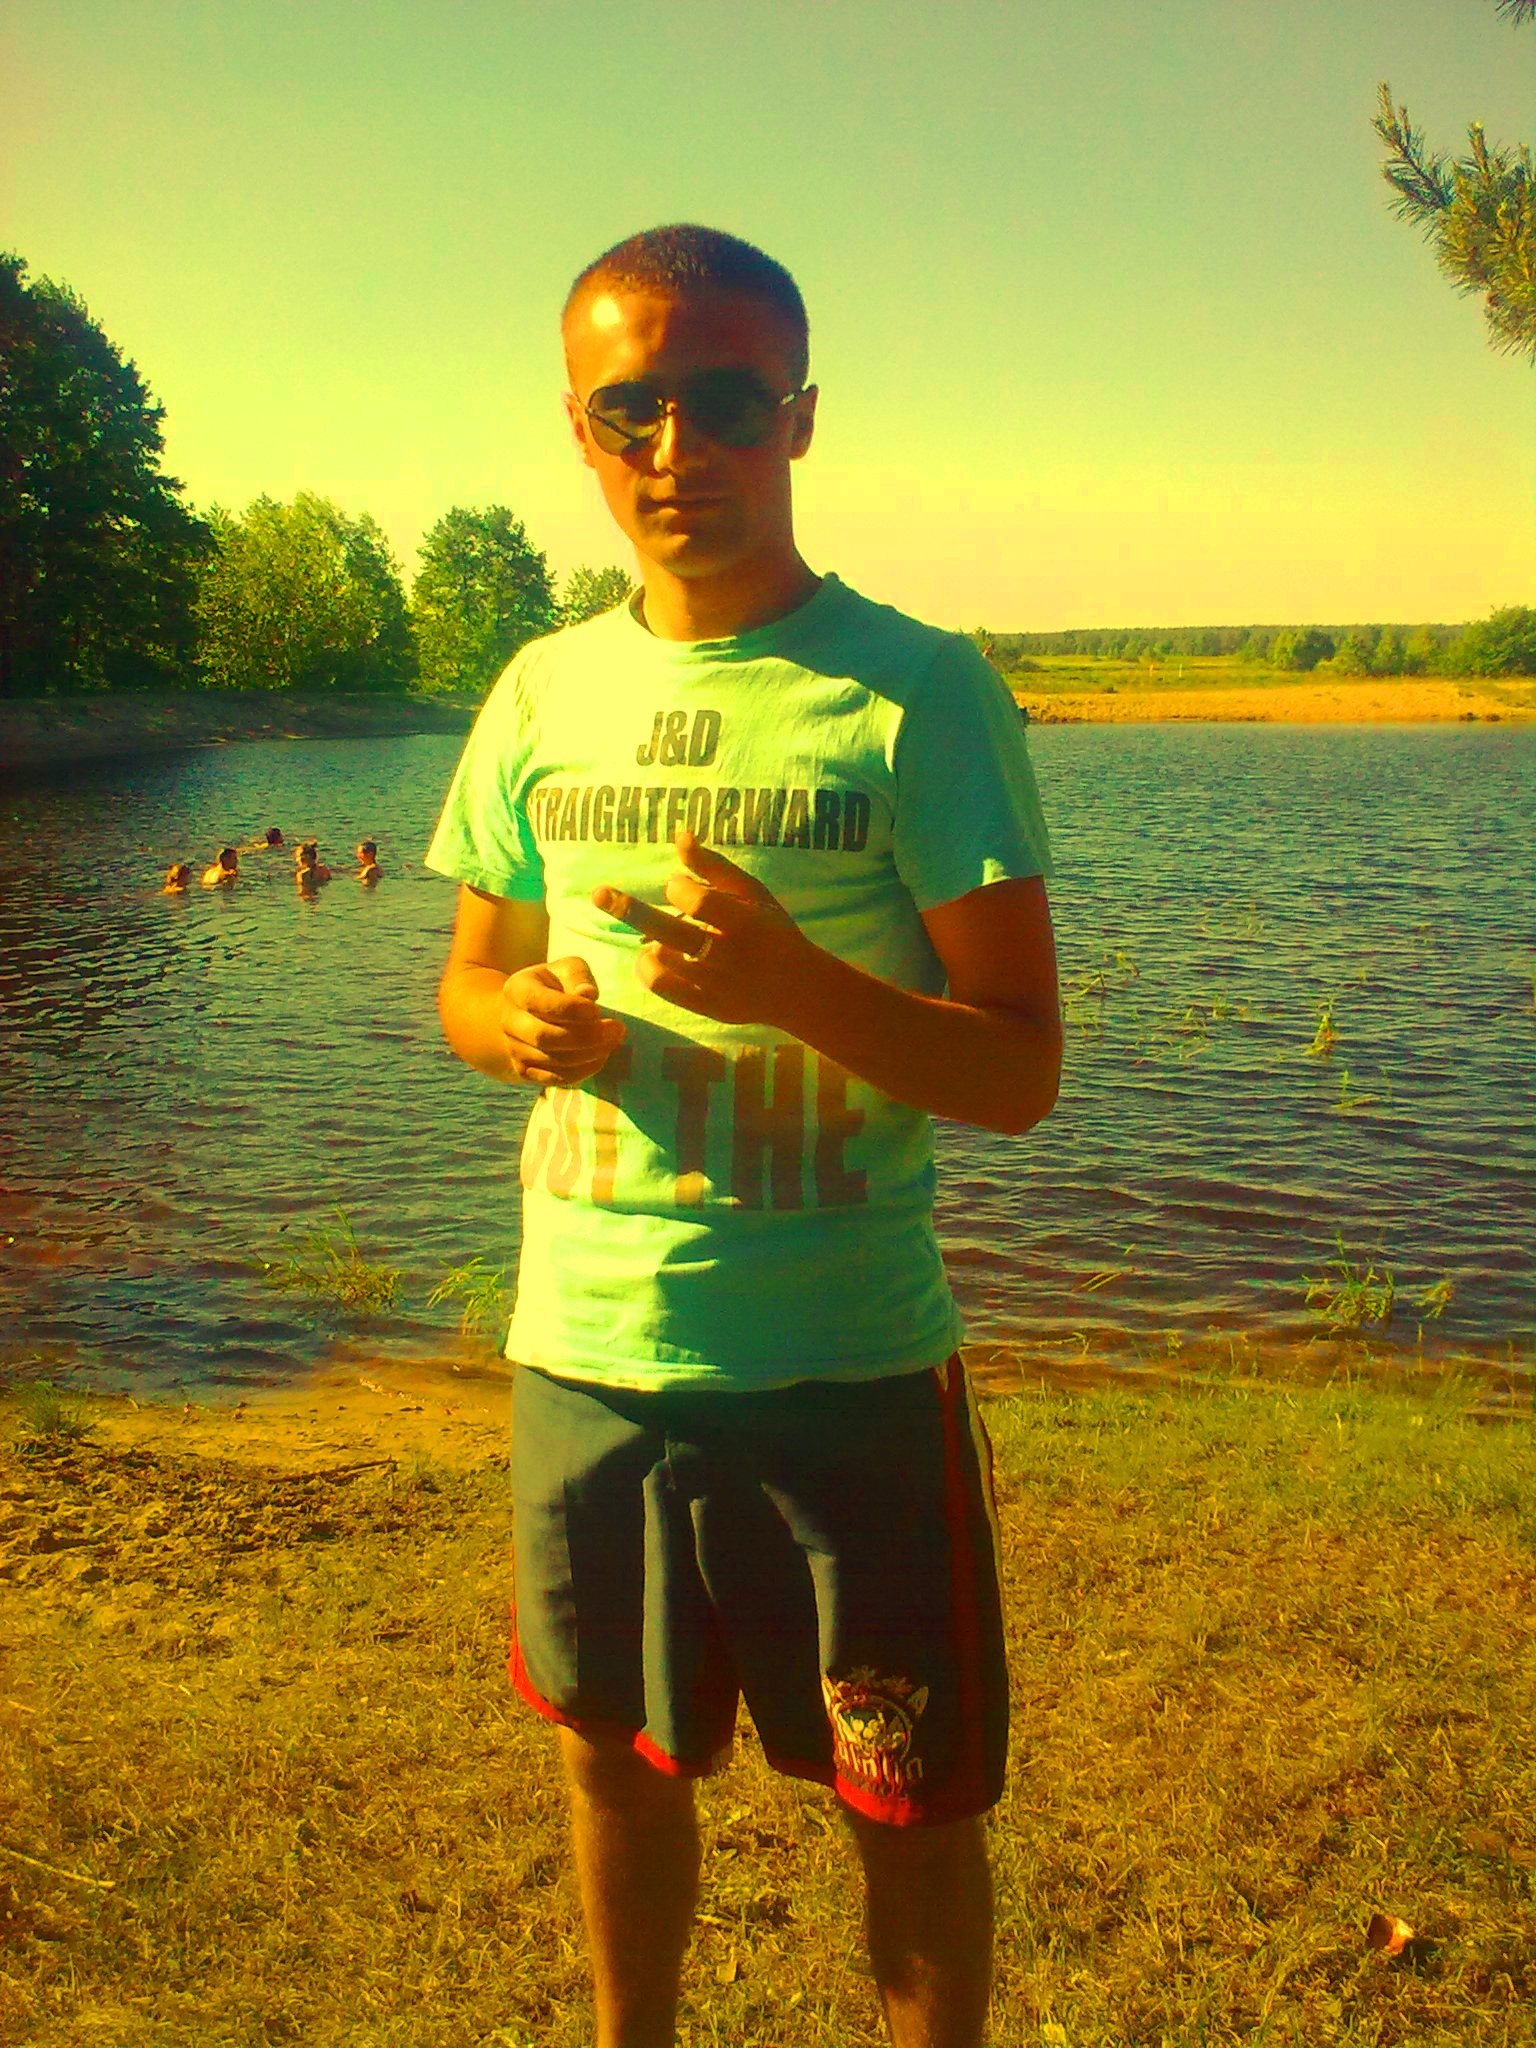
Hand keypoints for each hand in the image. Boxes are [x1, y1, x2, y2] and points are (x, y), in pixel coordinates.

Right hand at [499, 957, 625, 1086]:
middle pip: (544, 1037)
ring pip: (552, 1060)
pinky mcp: (525, 1070)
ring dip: (589, 1054)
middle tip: (617, 1029)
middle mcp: (509, 1021)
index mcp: (517, 989)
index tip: (597, 1010)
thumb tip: (588, 995)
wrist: (527, 1012)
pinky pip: (556, 1078)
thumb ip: (578, 977)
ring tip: (613, 1041)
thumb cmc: (555, 986)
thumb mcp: (567, 969)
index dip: (572, 1009)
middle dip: (586, 1036)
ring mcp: (514, 1048)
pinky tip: (601, 1056)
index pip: (540, 1003)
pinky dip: (583, 1071)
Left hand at [593, 830, 815, 1026]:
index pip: (698, 901)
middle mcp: (730, 956)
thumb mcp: (753, 893)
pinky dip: (650, 968)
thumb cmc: (772, 930)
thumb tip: (680, 835)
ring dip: (649, 944)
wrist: (799, 988)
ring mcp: (717, 986)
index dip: (679, 888)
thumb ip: (715, 867)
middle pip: (670, 932)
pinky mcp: (708, 1008)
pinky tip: (655, 956)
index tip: (679, 888)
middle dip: (630, 909)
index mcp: (746, 923)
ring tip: (657, 939)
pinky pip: (663, 988)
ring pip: (661, 962)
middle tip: (600, 894)